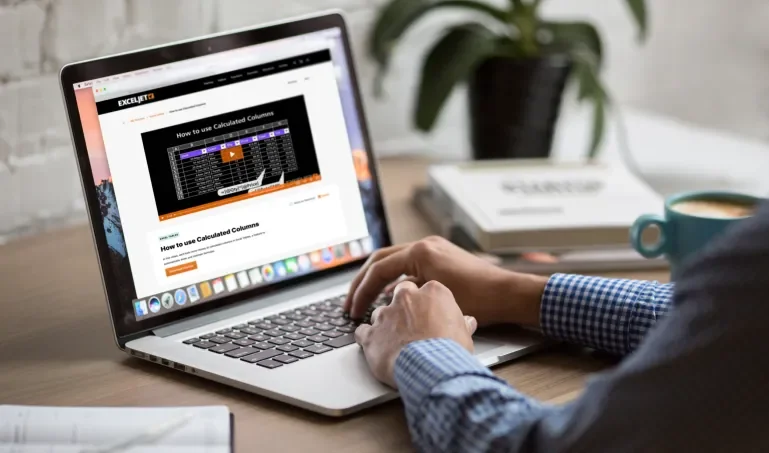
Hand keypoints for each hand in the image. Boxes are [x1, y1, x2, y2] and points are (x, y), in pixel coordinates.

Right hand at [344, 236, 547, 326]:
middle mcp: (425, 245)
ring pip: (393, 261)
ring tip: (365, 302)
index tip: (353, 311)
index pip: (379, 269)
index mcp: (421, 252)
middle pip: (380, 260)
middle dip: (362, 283)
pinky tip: (391, 300)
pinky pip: (409, 266)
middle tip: (350, 304)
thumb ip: (406, 296)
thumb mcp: (435, 299)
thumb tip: (384, 303)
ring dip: (377, 281)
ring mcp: (434, 248)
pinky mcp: (441, 257)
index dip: (362, 292)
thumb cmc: (479, 300)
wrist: (509, 294)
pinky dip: (395, 281)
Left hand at [354, 280, 476, 386]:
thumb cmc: (450, 350)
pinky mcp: (371, 333)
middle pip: (400, 294)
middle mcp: (406, 298)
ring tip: (395, 342)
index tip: (428, 314)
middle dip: (403, 307)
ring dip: (385, 325)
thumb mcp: (464, 334)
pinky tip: (375, 348)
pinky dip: (367, 339)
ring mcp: (386, 314)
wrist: (431, 368)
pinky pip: (362, 332)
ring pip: (380, 313)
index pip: (425, 290)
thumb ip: (462, 324)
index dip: (426, 304)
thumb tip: (468, 322)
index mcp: (432, 292)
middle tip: (410, 324)